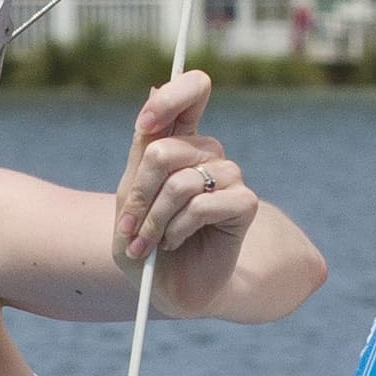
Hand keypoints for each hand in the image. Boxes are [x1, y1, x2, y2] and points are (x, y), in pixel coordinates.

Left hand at [113, 70, 263, 262]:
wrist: (169, 287)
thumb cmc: (145, 244)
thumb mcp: (130, 198)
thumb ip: (142, 150)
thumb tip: (154, 87)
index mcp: (180, 142)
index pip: (193, 89)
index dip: (171, 97)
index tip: (144, 125)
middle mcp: (207, 153)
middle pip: (165, 150)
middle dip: (140, 194)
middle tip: (130, 225)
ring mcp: (229, 176)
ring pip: (181, 182)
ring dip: (156, 218)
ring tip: (149, 242)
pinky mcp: (245, 204)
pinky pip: (202, 205)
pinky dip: (177, 229)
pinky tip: (174, 243)